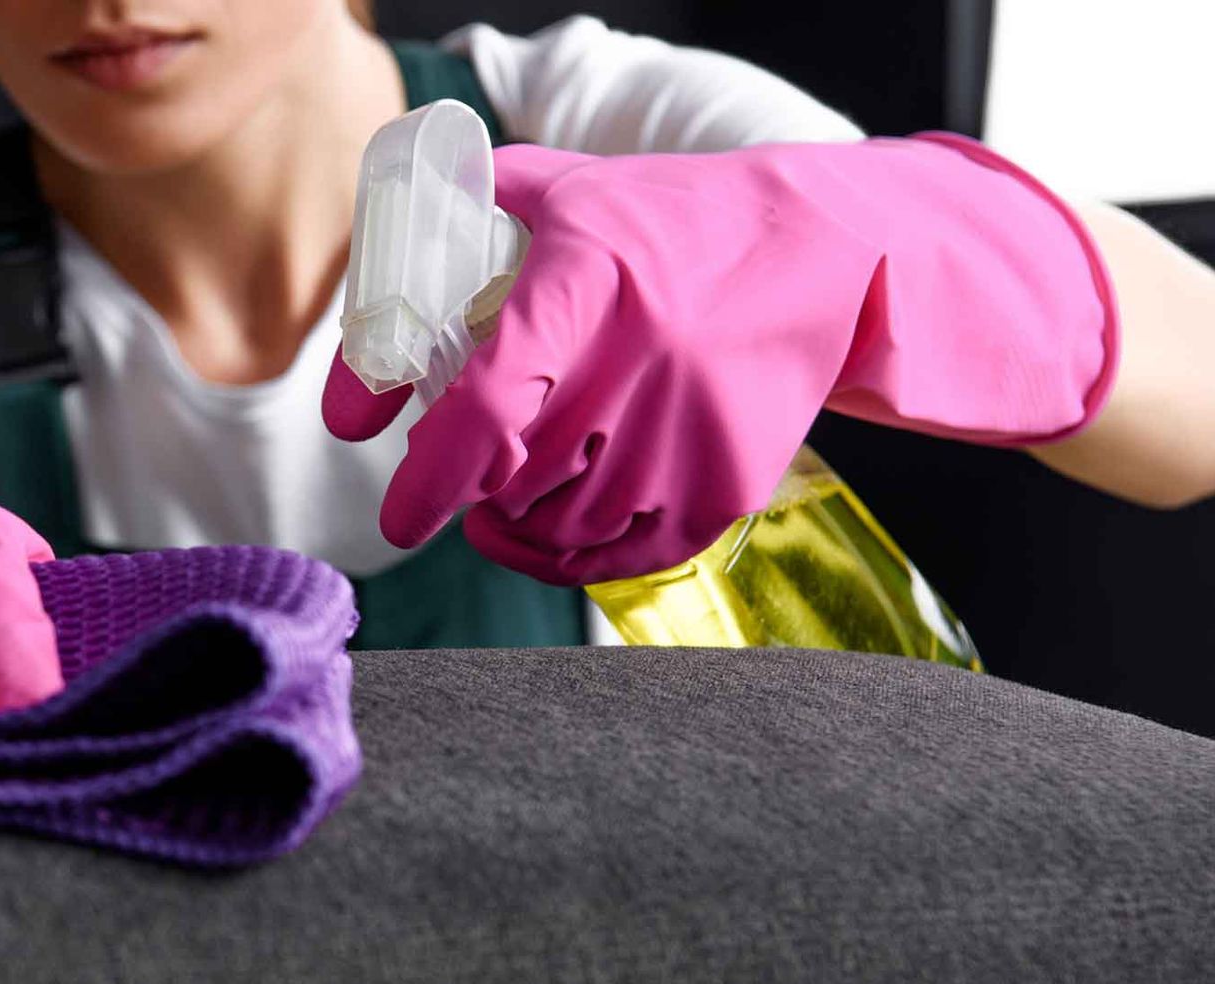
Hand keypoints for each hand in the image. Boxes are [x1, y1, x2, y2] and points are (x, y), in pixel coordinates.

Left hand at [324, 135, 1117, 584]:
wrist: (826, 250)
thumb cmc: (677, 221)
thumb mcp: (580, 187)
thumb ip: (477, 197)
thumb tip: (393, 247)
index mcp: (591, 277)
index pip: (493, 402)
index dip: (434, 473)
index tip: (400, 516)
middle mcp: (644, 358)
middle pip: (519, 477)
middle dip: (468, 490)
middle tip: (452, 476)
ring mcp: (692, 428)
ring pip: (565, 527)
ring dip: (515, 526)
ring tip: (501, 499)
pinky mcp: (727, 480)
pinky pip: (625, 556)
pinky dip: (570, 560)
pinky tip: (544, 535)